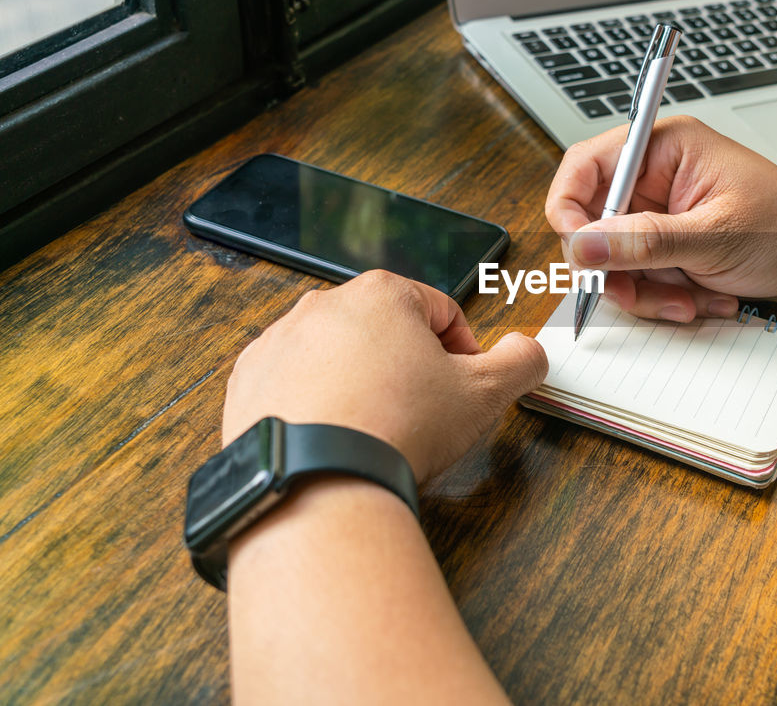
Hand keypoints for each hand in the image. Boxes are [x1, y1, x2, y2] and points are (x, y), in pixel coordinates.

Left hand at [222, 270, 547, 481]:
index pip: (441, 311)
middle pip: (385, 331)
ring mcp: (278, 344)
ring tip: (377, 433)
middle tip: (423, 414)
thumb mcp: (485, 394)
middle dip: (408, 368)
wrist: (317, 483)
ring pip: (337, 359)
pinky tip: (336, 441)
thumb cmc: (398, 430)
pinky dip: (316, 408)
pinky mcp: (247, 384)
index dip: (463, 352)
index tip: (463, 387)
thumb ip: (521, 362)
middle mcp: (322, 307)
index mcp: (382, 294)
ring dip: (361, 386)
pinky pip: (294, 387)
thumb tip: (528, 352)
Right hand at [545, 115, 776, 320]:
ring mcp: (659, 213)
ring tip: (689, 298)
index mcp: (664, 148)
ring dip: (645, 291)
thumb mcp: (715, 236)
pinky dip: (663, 297)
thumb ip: (645, 242)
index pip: (585, 167)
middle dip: (615, 268)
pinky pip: (638, 277)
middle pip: (591, 222)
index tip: (581, 255)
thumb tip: (582, 246)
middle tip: (638, 292)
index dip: (569, 212)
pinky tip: (702, 298)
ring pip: (612, 260)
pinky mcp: (666, 245)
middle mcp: (654, 176)